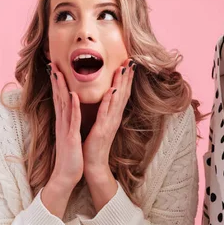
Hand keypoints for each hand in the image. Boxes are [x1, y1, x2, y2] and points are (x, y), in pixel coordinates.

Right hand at [46, 62, 83, 189]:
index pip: (60, 99)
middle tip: (53, 63)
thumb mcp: (69, 137)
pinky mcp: (71, 138)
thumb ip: (68, 124)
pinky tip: (73, 95)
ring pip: (64, 105)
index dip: (57, 83)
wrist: (65, 177)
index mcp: (63, 123)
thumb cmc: (70, 158)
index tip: (56, 68)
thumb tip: (68, 115)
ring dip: (62, 88)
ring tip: (59, 73)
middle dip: (56, 80)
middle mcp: (62, 123)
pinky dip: (74, 107)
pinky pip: (73, 120)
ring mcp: (65, 130)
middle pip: (58, 98)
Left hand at [83, 58, 135, 182]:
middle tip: (131, 60)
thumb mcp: (100, 124)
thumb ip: (104, 112)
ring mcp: (109, 124)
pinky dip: (108, 101)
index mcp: (112, 116)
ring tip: (123, 68)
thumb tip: (105, 99)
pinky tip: (111, 90)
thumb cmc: (94, 145)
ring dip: (120, 83)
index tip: (128, 63)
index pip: (122, 94)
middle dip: (127, 76)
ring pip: (116, 100)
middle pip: (123, 93)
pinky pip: (105, 113)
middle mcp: (114, 118)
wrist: (92, 165)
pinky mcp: (101, 130)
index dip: (126, 79)